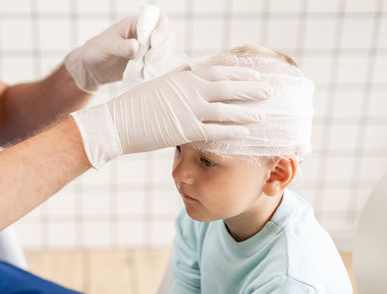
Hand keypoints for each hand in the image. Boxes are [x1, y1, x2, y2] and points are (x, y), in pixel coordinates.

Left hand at [65, 15, 170, 92]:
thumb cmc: (97, 51)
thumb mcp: (106, 47)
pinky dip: (157, 69)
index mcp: (136, 24)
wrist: (94, 69)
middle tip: (149, 58)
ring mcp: (149, 51)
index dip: (162, 29)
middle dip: (163, 47)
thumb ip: (121, 46)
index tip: (155, 42)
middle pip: (168, 36)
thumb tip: (136, 47)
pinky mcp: (147, 65)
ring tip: (146, 66)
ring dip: (160, 59)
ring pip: (166, 52)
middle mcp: (146, 36)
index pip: (158, 20)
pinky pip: (160, 66)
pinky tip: (147, 73)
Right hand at [71, 65, 272, 167]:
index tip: (254, 73)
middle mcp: (189, 90)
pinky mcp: (185, 130)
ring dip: (246, 111)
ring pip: (225, 109)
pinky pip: (215, 130)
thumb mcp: (158, 83)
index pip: (217, 71)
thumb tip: (189, 67)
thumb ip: (177, 75)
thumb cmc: (135, 105)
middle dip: (250, 88)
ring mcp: (188, 110)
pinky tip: (246, 133)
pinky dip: (232, 131)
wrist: (118, 123)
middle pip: (227, 87)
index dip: (238, 72)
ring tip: (263, 114)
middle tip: (269, 90)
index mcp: (183, 77)